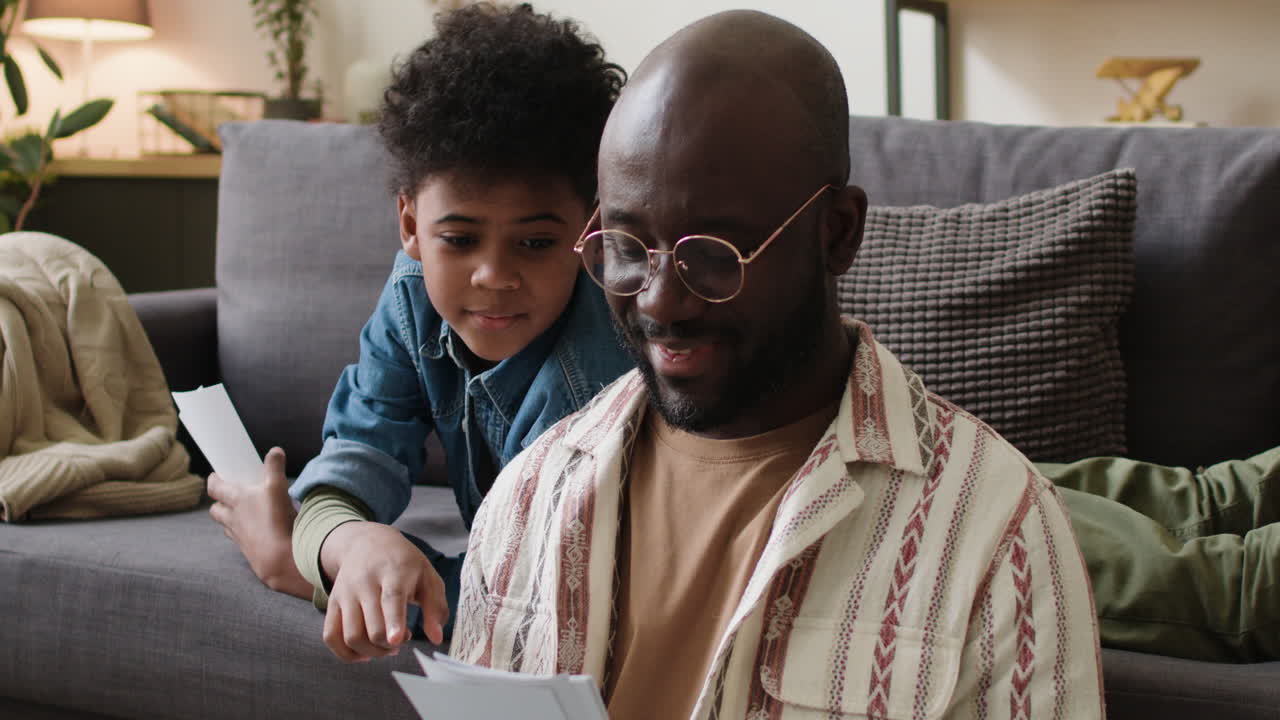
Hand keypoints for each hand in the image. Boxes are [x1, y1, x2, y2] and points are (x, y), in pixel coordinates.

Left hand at [208, 447, 311, 598]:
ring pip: (226, 525)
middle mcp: (232, 518)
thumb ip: (275, 467)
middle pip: (215, 509)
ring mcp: (238, 536)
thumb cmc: (275, 520)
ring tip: (244, 513)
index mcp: (236, 500)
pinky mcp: (247, 550)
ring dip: (230, 518)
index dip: (213, 480)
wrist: (279, 558)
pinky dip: (243, 533)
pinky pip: (239, 539)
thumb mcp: (278, 487)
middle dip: (219, 502)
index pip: (214, 487)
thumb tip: (274, 451)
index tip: (216, 475)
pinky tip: (256, 532)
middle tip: (230, 495)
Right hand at [319, 521, 448, 661]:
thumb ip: (436, 608)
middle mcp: (365, 582)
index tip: (396, 639)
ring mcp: (345, 593)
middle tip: (402, 639)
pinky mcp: (332, 603)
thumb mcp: (428, 577)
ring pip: (351, 636)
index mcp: (393, 572)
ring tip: (386, 645)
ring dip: (371, 652)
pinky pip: (330, 636)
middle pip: (372, 627)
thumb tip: (436, 638)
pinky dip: (345, 653)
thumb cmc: (404, 563)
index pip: (391, 598)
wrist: (367, 542)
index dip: (394, 621)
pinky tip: (364, 652)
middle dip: (389, 645)